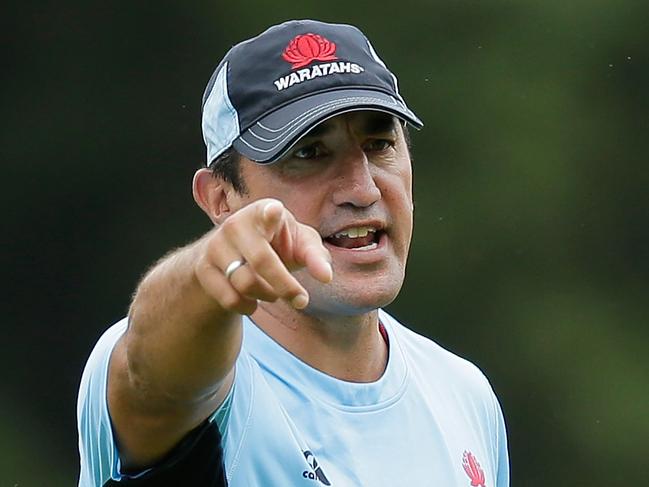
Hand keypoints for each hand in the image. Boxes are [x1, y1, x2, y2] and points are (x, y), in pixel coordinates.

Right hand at [195, 199, 332, 314]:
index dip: (271, 213)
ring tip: (274, 293)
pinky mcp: (203, 268)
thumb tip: (325, 276)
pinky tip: (254, 301)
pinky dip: (247, 306)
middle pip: (261, 261)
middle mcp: (236, 224)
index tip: (275, 211)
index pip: (267, 211)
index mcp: (264, 211)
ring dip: (268, 295)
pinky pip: (229, 298)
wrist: (232, 255)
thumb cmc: (276, 244)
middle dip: (285, 286)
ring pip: (246, 283)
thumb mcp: (300, 244)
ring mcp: (216, 245)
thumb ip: (316, 257)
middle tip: (301, 300)